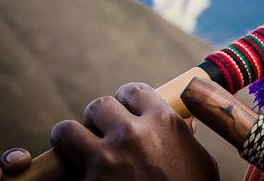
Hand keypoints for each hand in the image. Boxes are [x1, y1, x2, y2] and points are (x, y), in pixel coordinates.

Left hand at [50, 82, 217, 179]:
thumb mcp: (199, 162)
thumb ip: (186, 138)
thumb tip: (187, 123)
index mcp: (163, 122)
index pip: (133, 91)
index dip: (126, 100)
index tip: (125, 110)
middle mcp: (131, 134)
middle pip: (98, 105)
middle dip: (97, 118)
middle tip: (102, 133)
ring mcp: (106, 160)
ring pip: (66, 130)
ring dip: (70, 138)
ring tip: (76, 148)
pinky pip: (64, 169)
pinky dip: (68, 173)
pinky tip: (79, 176)